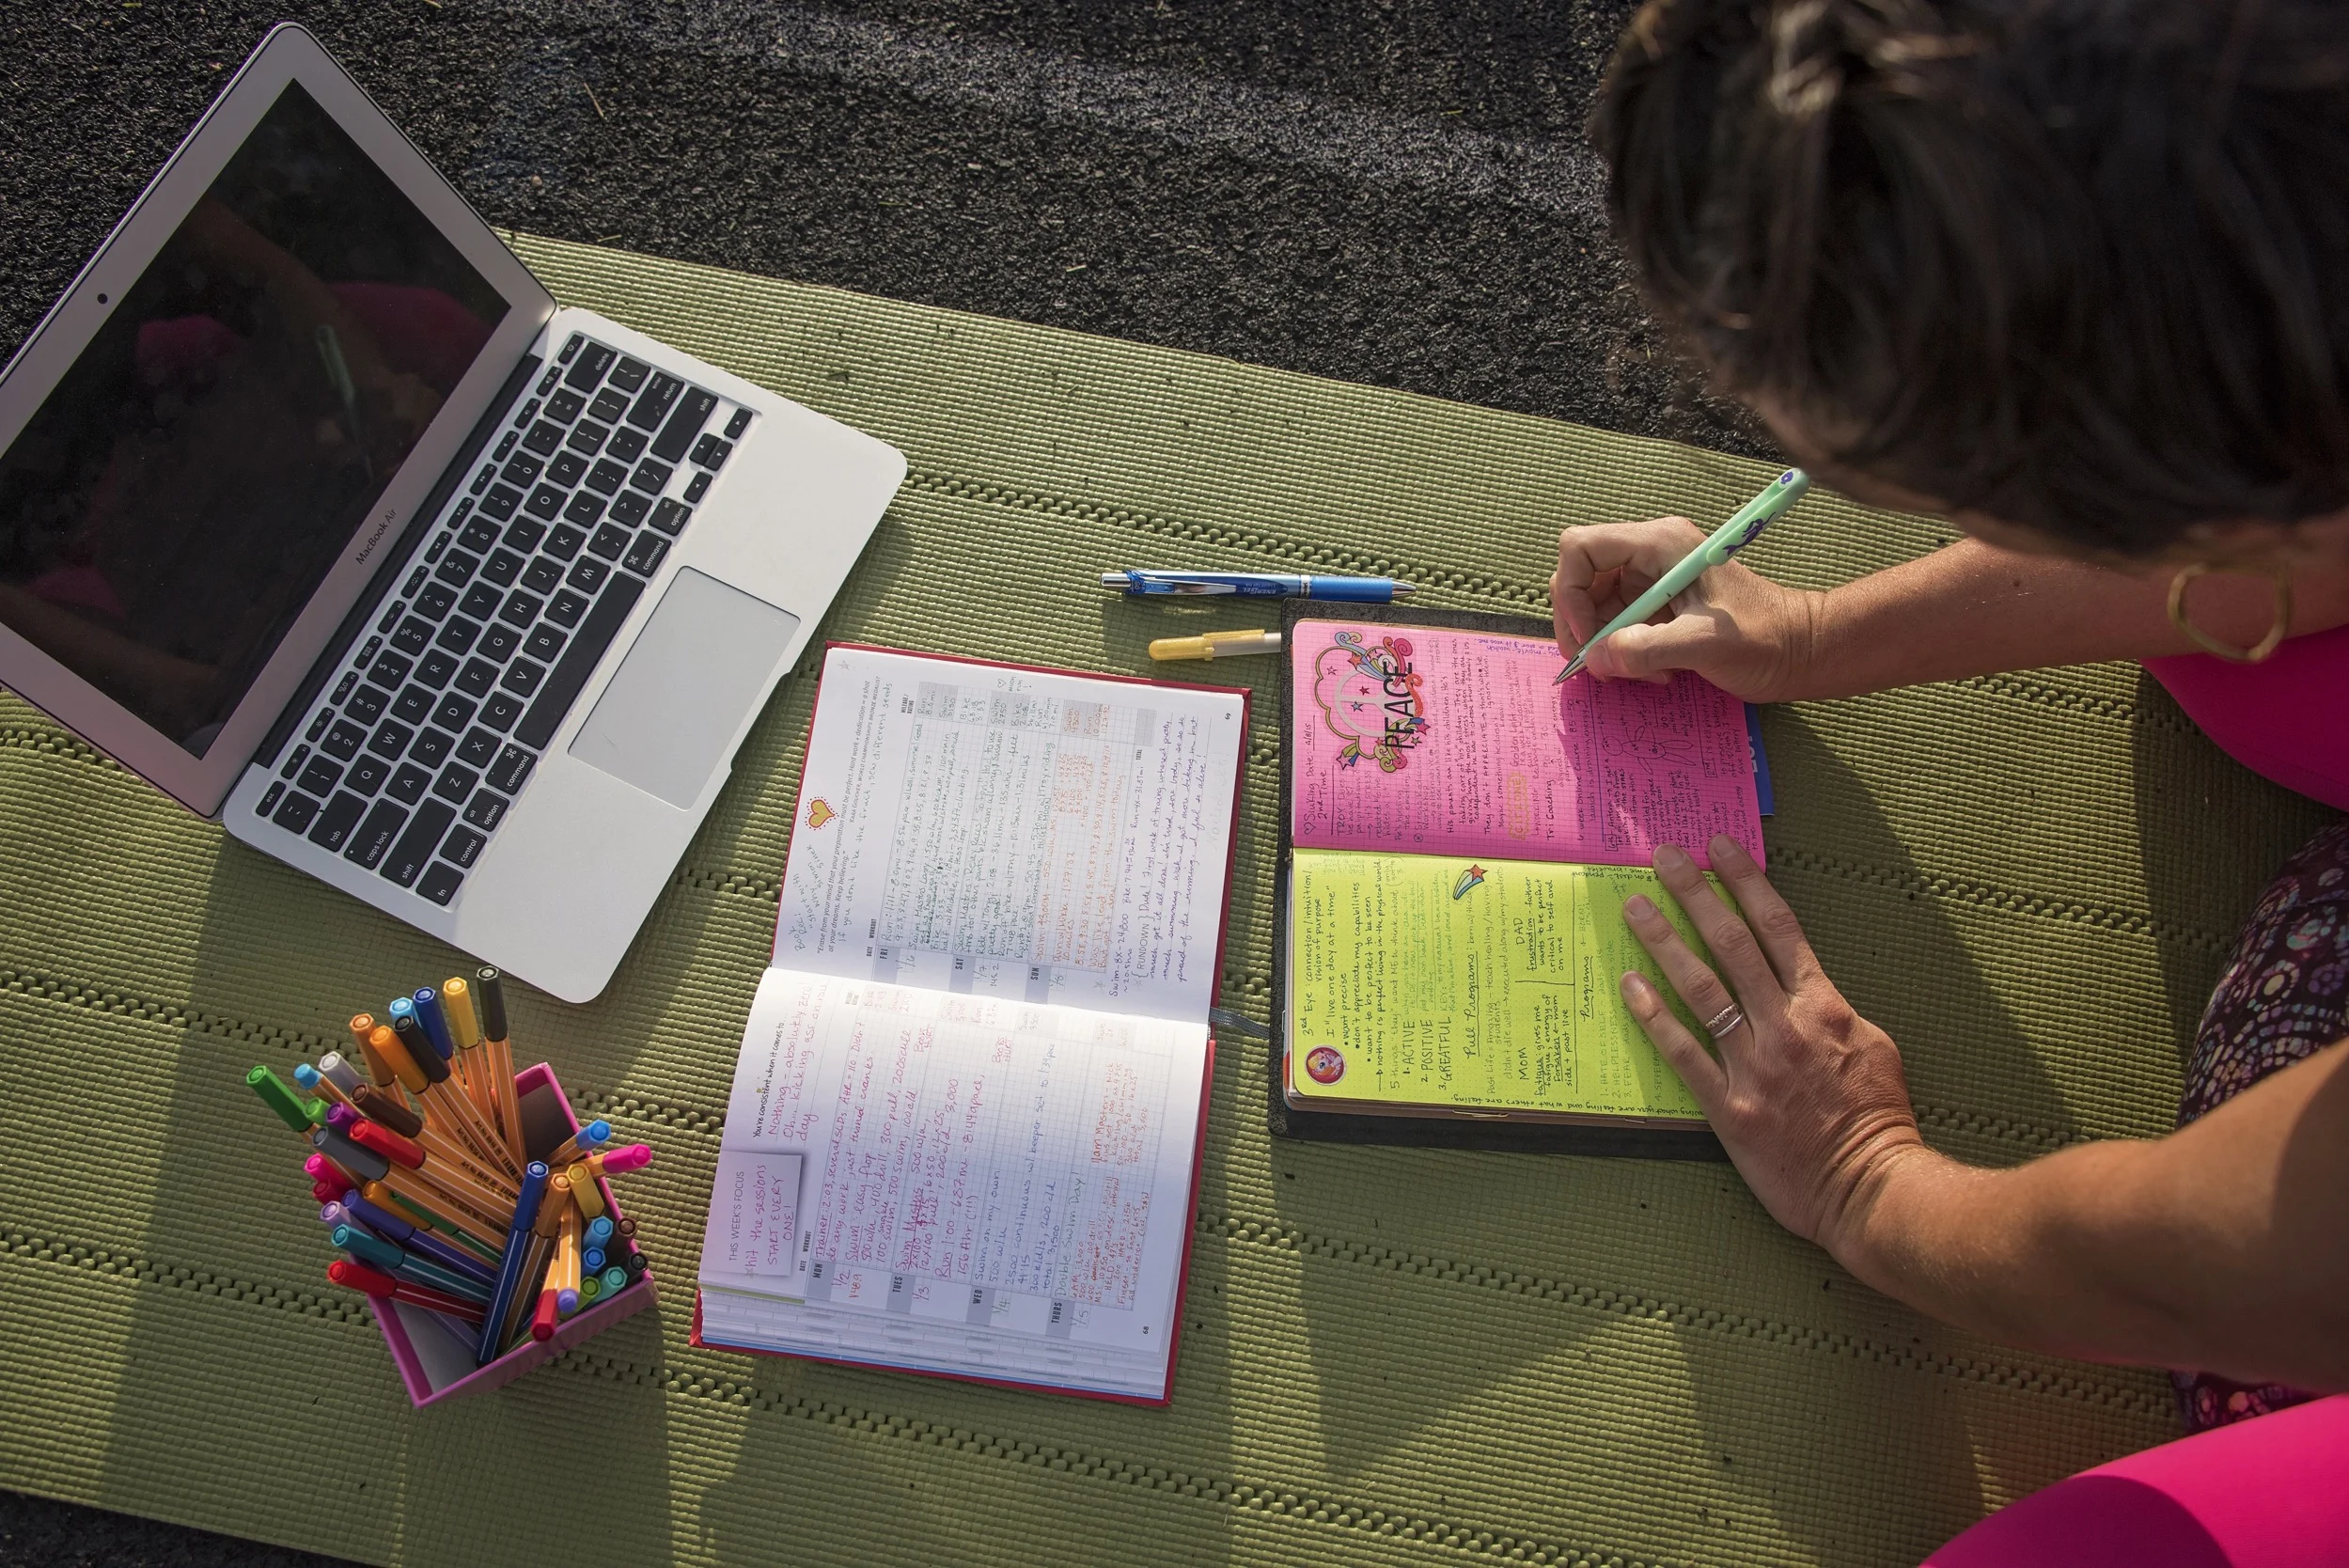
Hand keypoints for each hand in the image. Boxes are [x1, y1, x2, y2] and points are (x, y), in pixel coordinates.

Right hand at [1552, 517, 1825, 701]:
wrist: (1801, 651)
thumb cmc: (1764, 639)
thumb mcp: (1703, 644)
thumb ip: (1643, 649)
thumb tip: (1594, 659)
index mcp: (1660, 543)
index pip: (1581, 549)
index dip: (1569, 593)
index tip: (1587, 637)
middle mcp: (1650, 554)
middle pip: (1580, 580)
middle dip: (1585, 626)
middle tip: (1603, 665)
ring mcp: (1652, 580)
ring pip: (1596, 608)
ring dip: (1609, 647)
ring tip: (1646, 671)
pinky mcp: (1657, 606)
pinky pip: (1618, 627)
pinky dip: (1626, 654)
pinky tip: (1658, 671)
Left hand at [1617, 835, 1928, 1257]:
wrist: (1873, 1190)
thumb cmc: (1879, 1122)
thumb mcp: (1873, 1048)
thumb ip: (1834, 1012)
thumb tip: (1806, 987)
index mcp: (1824, 1006)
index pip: (1780, 927)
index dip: (1746, 882)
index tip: (1719, 848)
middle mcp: (1785, 1025)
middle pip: (1734, 944)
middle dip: (1696, 894)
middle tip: (1663, 857)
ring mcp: (1753, 1065)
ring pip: (1702, 988)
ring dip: (1665, 942)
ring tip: (1634, 907)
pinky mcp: (1728, 1107)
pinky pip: (1683, 1053)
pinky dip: (1654, 1016)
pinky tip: (1629, 985)